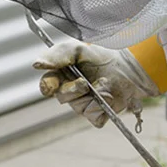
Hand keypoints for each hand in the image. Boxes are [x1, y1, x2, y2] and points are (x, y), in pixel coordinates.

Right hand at [33, 41, 157, 127]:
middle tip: (84, 83)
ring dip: (89, 97)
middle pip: (62, 98)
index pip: (47, 85)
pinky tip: (109, 97)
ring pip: (78, 107)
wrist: (131, 66)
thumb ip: (57, 55)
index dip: (48, 86)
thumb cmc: (104, 56)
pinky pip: (93, 116)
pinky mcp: (97, 115)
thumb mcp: (79, 49)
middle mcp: (70, 92)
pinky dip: (101, 107)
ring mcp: (83, 105)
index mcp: (63, 76)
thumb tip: (36, 65)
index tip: (52, 85)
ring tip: (103, 84)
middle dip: (72, 90)